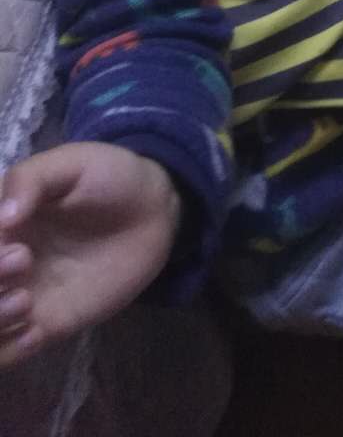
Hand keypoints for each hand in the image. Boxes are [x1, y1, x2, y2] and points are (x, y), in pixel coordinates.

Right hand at [0, 142, 180, 367]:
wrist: (153, 208)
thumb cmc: (108, 176)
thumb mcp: (71, 163)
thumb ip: (32, 180)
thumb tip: (4, 216)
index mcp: (0, 224)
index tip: (18, 247)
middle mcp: (1, 264)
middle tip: (24, 262)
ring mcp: (22, 296)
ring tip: (27, 303)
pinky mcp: (48, 323)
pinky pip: (9, 353)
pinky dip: (10, 352)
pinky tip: (37, 332)